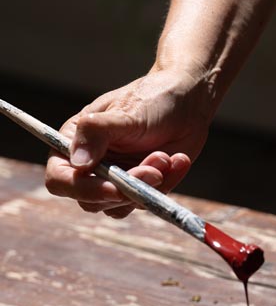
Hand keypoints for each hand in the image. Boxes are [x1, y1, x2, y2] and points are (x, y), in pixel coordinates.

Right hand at [45, 67, 213, 217]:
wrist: (186, 104)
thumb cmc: (151, 100)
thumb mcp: (124, 112)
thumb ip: (97, 132)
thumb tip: (78, 163)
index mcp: (73, 144)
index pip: (60, 180)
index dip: (83, 190)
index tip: (114, 188)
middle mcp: (91, 167)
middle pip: (93, 201)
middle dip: (127, 189)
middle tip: (156, 169)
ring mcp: (116, 179)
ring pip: (123, 205)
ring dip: (148, 187)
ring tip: (166, 157)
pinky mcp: (141, 187)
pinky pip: (148, 200)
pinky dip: (167, 184)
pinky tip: (179, 160)